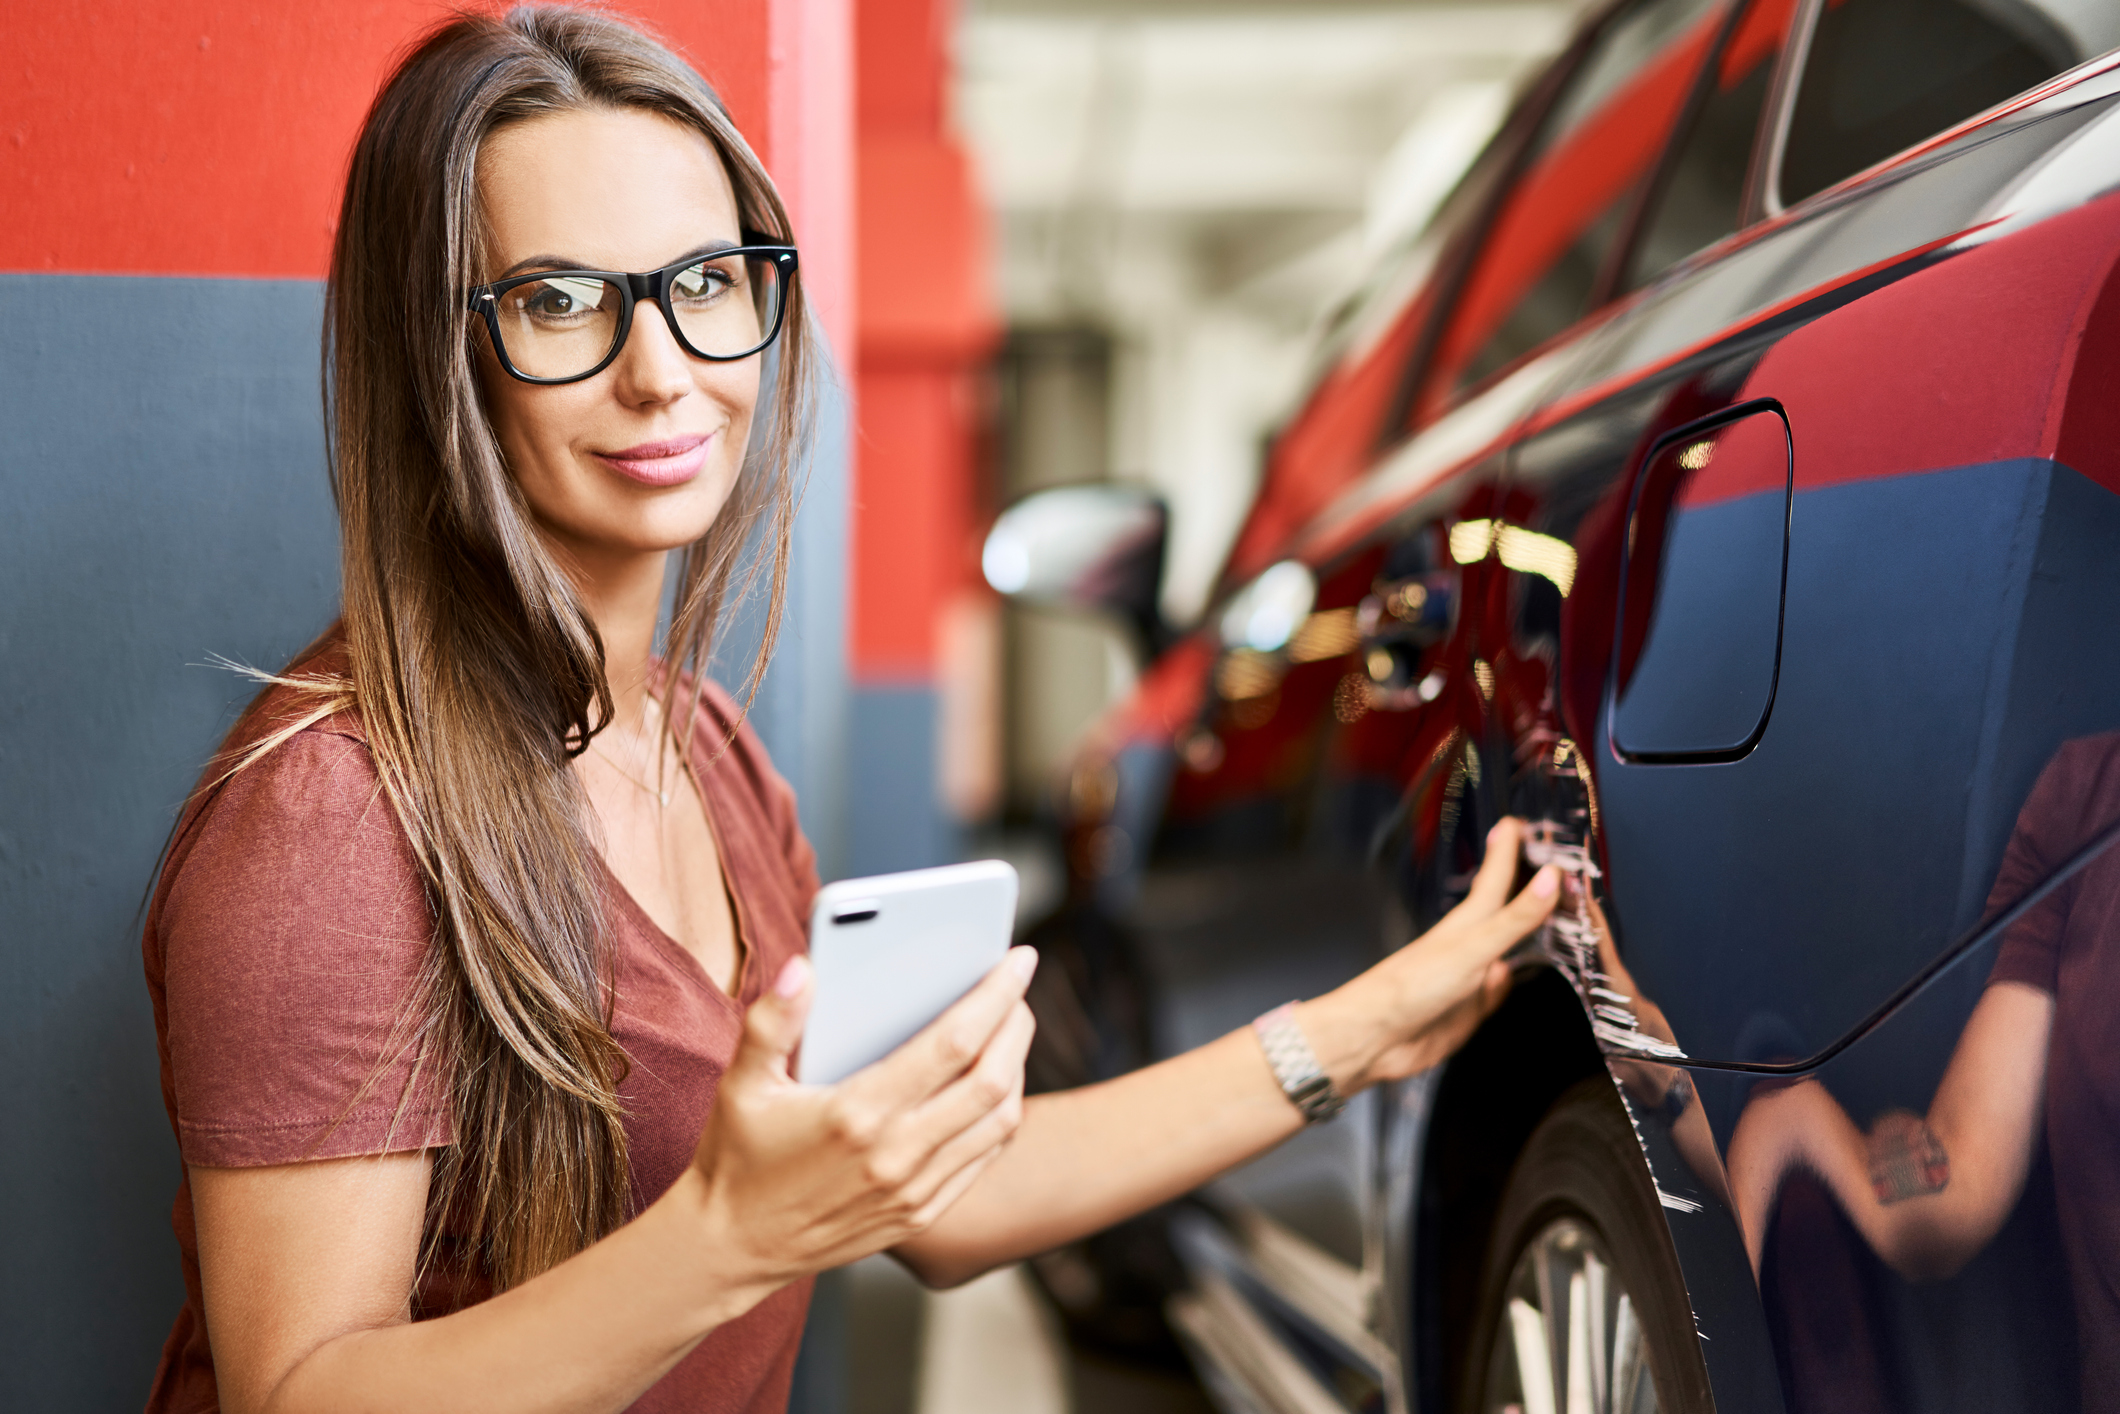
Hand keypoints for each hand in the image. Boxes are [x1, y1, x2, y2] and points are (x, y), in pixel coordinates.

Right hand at [685, 946, 1038, 1292]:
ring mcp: (914, 1192)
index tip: (1020, 959)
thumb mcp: (742, 1083)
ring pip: (999, 1122)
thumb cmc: (737, 1156)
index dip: (995, 995)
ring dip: (1016, 1070)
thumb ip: (773, 1020)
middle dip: (1017, 1026)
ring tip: (1010, 1032)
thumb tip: (801, 967)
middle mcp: (895, 1156)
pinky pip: (984, 1159)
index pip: (953, 1043)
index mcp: (857, 1114)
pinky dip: (1001, 1116)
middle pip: (992, 1080)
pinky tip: (994, 1086)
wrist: (732, 1248)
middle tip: (1018, 991)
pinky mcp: (920, 1215)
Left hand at [1301, 818, 1558, 1091]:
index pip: (1497, 875)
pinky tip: (1517, 976)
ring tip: (1547, 914)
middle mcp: (1473, 944)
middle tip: (1550, 864)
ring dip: (1526, 932)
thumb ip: (1514, 919)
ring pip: (1508, 947)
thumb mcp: (1472, 948)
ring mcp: (1473, 975)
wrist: (1377, 1037)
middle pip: (1507, 909)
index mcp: (1470, 921)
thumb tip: (1551, 879)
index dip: (1509, 847)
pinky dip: (1512, 979)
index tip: (1519, 821)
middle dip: (1528, 887)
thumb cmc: (1411, 987)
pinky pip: (1500, 988)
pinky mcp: (1471, 1007)